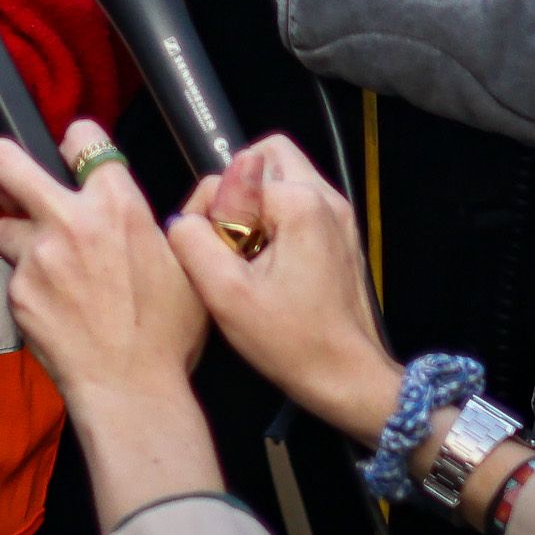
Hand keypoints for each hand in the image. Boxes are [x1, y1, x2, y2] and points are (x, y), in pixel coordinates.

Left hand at [0, 122, 216, 522]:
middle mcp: (70, 220)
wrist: (132, 390)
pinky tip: (55, 307)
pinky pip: (13, 275)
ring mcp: (38, 257)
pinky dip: (28, 285)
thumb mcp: (185, 264)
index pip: (82, 138)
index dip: (76, 144)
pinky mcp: (18, 292)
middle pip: (4, 161)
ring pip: (4, 227)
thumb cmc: (166, 334)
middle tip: (1, 177)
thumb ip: (168, 221)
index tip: (72, 156)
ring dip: (20, 240)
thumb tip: (179, 195)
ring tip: (49, 268)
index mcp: (117, 204)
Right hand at [172, 140, 398, 439]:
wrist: (348, 378)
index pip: (237, 169)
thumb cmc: (289, 341)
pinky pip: (302, 202)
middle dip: (242, 189)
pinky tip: (272, 264)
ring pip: (285, 177)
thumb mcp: (224, 294)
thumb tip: (186, 217)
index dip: (216, 208)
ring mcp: (341, 215)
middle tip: (233, 238)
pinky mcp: (344, 235)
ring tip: (251, 253)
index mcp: (302, 202)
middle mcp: (327, 197)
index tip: (218, 252)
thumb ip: (194, 240)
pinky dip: (280, 220)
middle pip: (269, 156)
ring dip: (260, 205)